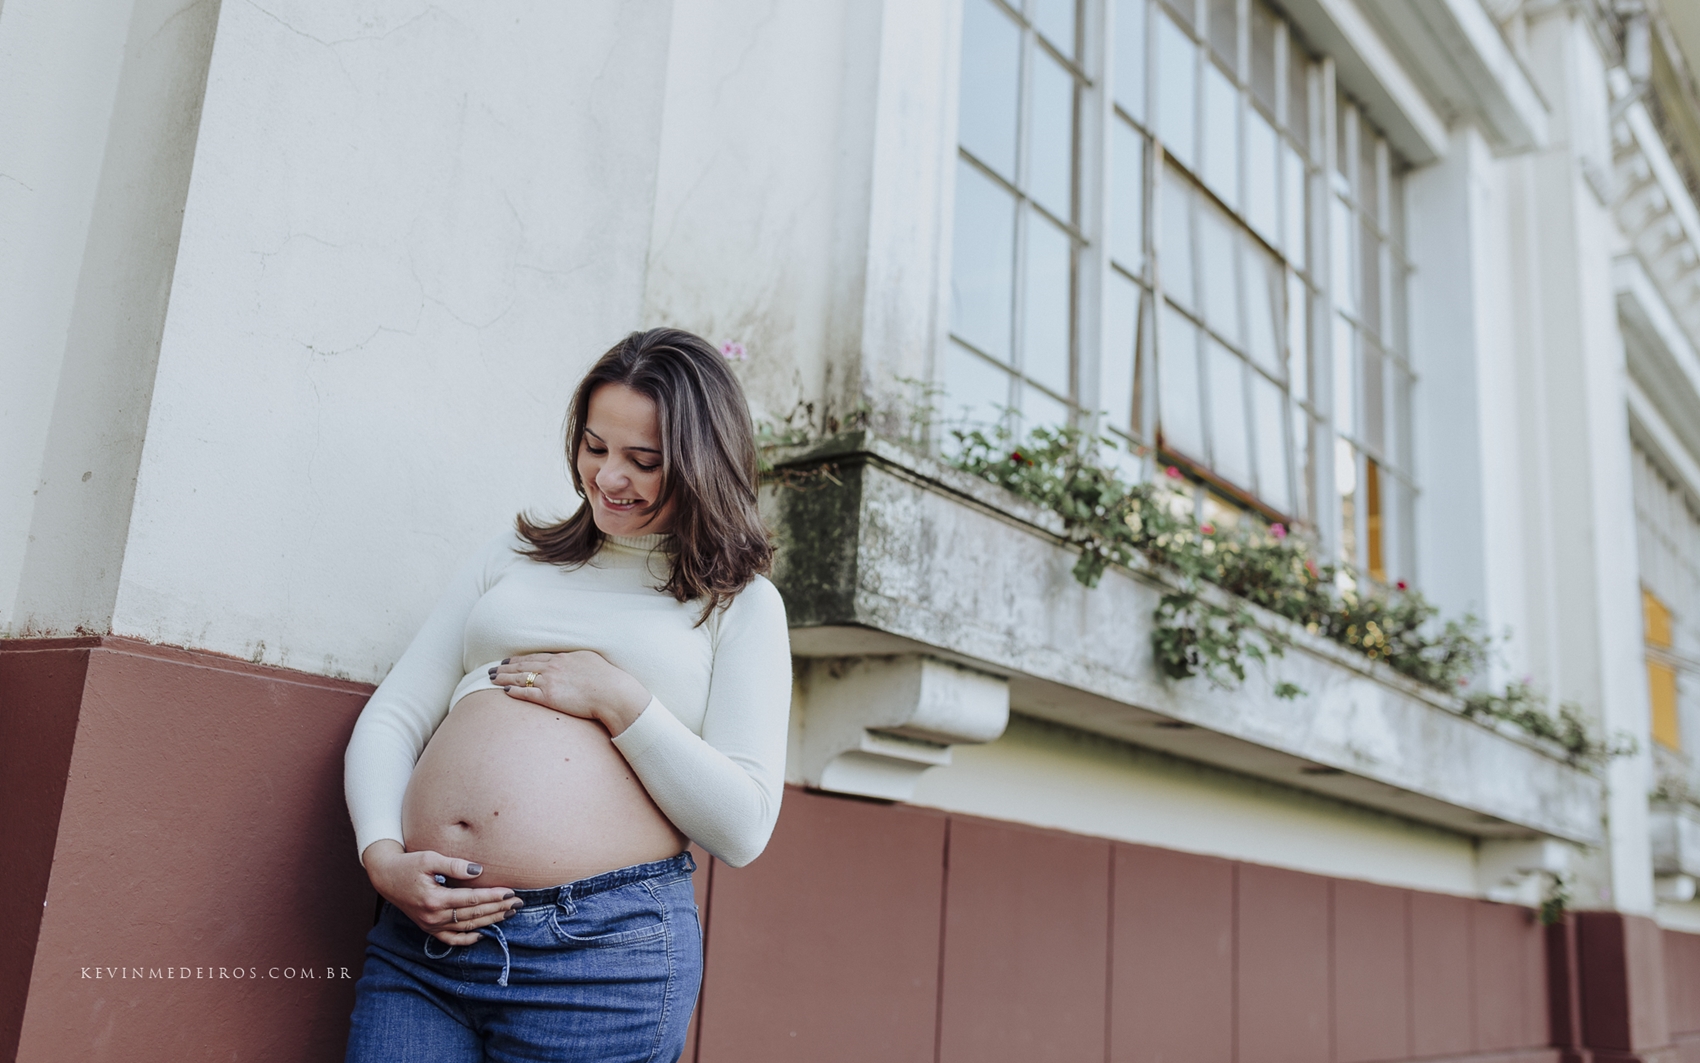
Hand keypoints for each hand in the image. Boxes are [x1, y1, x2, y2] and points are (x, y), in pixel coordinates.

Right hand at [361, 840, 522, 945]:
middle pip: (473, 915)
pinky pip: (450, 939)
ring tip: (508, 914)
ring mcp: (430, 925)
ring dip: (489, 921)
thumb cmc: (408, 864)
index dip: (493, 896)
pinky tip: (481, 934)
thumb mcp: (430, 858)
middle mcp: (433, 916)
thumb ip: (455, 866)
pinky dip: (467, 939)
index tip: (511, 892)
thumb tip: (479, 871)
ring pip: (466, 927)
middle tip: (518, 903)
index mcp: (434, 899)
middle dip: (497, 909)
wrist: (386, 876)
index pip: (471, 900)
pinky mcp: (428, 928)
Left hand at [490, 651, 651, 735]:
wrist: (612, 692)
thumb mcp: (590, 660)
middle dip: (505, 667)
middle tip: (491, 668)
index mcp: (562, 658)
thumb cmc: (607, 677)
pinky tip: (504, 691)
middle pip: (523, 666)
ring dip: (504, 678)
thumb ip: (576, 660)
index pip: (534, 657)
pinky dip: (515, 692)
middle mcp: (553, 667)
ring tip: (491, 678)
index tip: (507, 660)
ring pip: (521, 678)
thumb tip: (572, 660)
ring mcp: (550, 682)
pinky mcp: (550, 697)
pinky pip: (527, 694)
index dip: (518, 659)